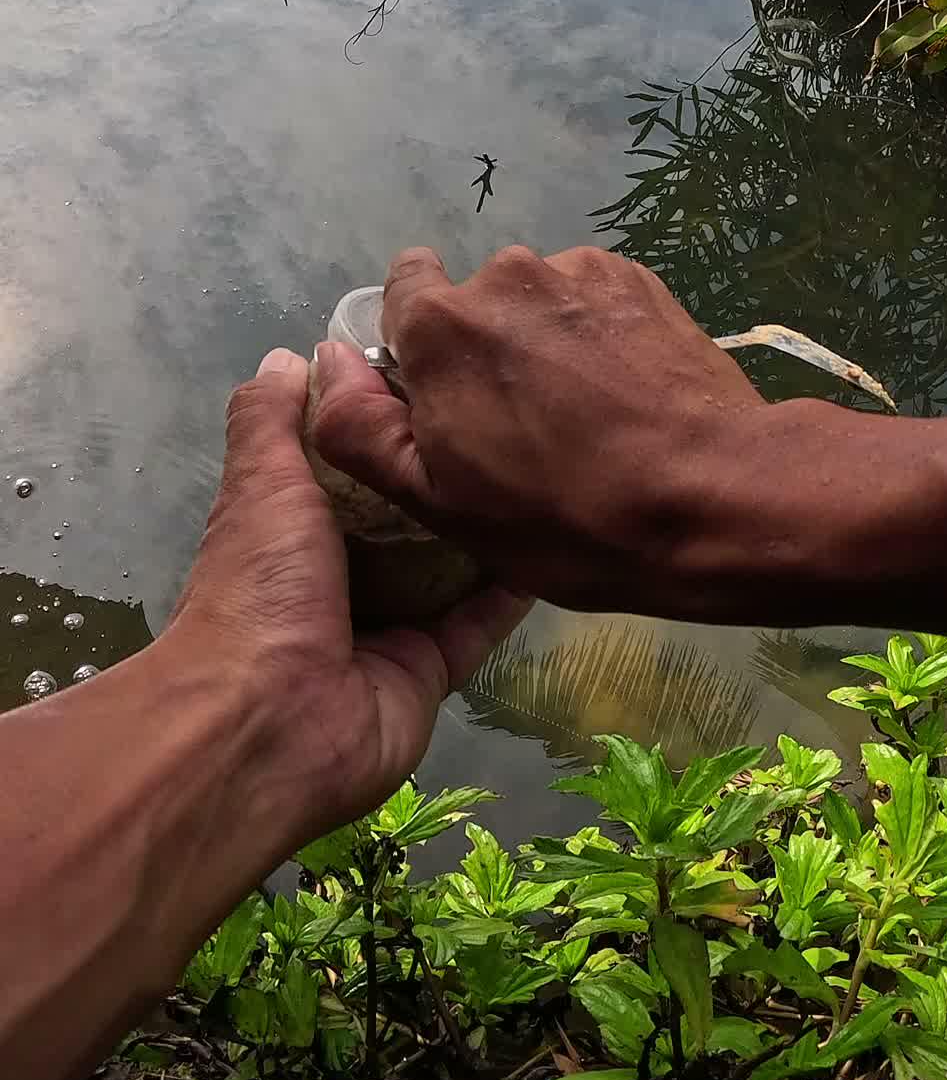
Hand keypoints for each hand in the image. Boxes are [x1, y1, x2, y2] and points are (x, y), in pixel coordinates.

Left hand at [166, 347, 527, 845]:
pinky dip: (511, 588)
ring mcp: (384, 628)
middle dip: (439, 476)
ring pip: (444, 568)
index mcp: (289, 532)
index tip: (433, 376)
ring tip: (540, 466)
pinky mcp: (429, 671)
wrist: (272, 722)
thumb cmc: (262, 588)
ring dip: (482, 527)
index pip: (343, 468)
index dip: (379, 426)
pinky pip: (478, 623)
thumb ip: (269, 420)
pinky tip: (553, 538)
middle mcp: (336, 579)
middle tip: (504, 415)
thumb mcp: (261, 482)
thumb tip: (288, 357)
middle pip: (399, 519)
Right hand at [309, 246, 787, 620]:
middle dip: (486, 350)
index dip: (417, 346)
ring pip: (538, 301)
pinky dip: (600, 337)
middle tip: (524, 430)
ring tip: (588, 418)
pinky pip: (594, 301)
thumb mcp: (438, 501)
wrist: (714, 496)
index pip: (402, 290)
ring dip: (547, 343)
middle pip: (474, 301)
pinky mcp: (642, 279)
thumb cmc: (565, 517)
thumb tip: (326, 358)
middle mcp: (505, 274)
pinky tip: (629, 396)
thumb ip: (361, 424)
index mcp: (442, 324)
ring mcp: (581, 271)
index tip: (446, 402)